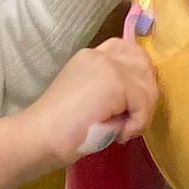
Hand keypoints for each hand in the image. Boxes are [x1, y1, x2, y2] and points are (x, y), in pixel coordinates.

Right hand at [24, 38, 158, 169]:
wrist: (39, 137)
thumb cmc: (61, 129)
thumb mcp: (91, 100)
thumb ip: (113, 90)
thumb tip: (144, 97)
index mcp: (91, 56)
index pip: (129, 51)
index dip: (139, 74)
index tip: (132, 103)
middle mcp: (100, 54)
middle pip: (145, 65)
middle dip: (146, 96)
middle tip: (129, 122)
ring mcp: (108, 65)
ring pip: (148, 85)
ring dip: (142, 113)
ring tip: (122, 132)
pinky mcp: (115, 81)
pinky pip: (145, 102)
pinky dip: (138, 124)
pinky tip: (120, 135)